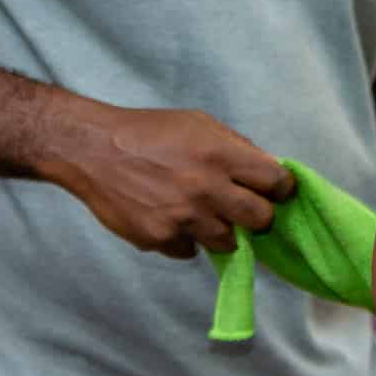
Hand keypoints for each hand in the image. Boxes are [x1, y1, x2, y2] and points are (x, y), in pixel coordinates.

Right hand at [54, 106, 296, 258]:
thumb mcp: (200, 124)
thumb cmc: (151, 132)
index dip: (281, 189)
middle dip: (258, 216)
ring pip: (227, 242)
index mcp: (223, 155)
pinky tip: (170, 219)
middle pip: (261, 219)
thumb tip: (268, 169)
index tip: (276, 192)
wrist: (94, 150)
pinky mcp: (159, 238)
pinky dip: (185, 240)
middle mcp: (207, 189)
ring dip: (221, 231)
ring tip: (200, 212)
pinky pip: (189, 251)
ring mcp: (183, 218)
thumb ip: (236, 147)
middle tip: (244, 210)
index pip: (277, 182)